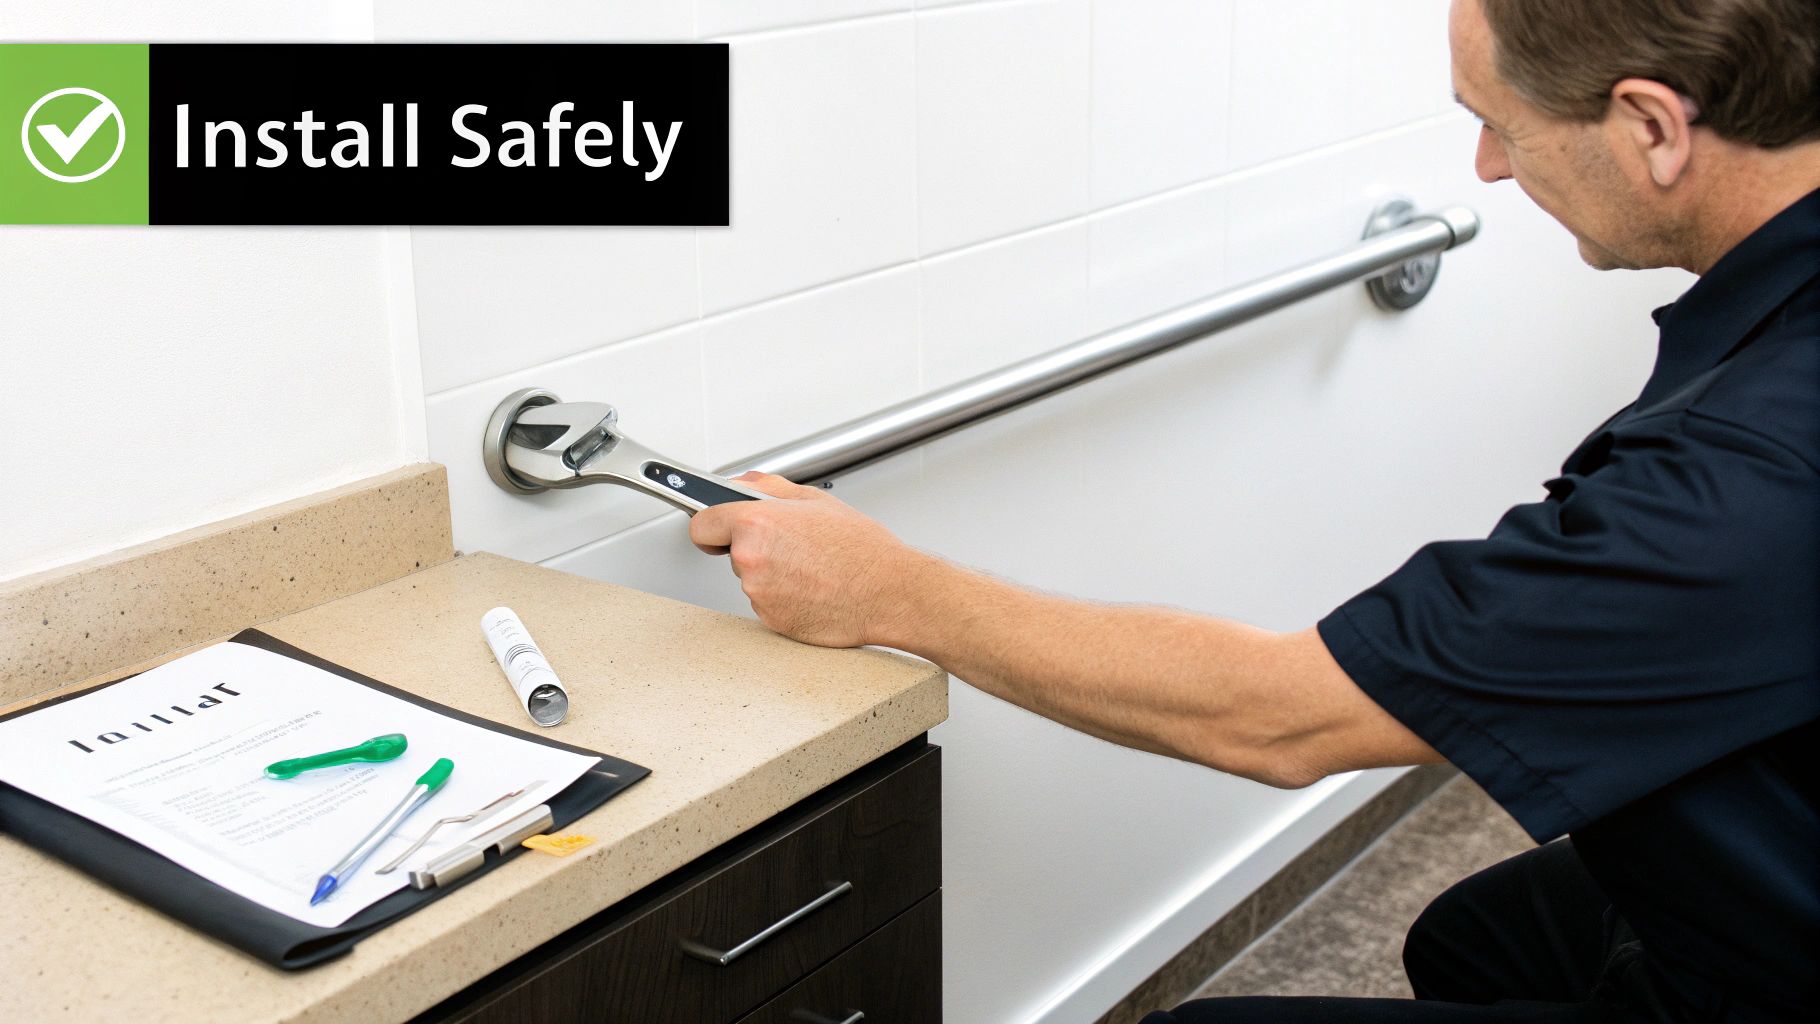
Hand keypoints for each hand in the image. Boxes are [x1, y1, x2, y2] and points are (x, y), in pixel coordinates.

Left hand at [688, 473, 928, 647]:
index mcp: (757, 523)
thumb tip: (739, 484)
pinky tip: (813, 588)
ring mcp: (759, 593)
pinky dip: (784, 597)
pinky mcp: (770, 620)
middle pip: (731, 552)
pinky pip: (766, 603)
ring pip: (750, 579)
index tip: (715, 528)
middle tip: (794, 546)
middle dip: (754, 547)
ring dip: (771, 574)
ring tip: (811, 568)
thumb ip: (767, 488)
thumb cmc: (862, 549)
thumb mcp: (815, 502)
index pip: (701, 524)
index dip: (710, 525)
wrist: (889, 593)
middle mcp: (751, 559)